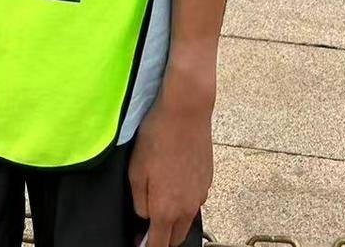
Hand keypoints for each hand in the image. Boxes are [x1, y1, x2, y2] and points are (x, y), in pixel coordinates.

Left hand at [126, 92, 211, 246]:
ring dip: (175, 219)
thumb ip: (139, 201)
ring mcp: (200, 194)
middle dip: (163, 238)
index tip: (138, 242)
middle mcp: (187, 208)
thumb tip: (144, 215)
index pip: (159, 245)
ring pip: (186, 219)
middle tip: (148, 224)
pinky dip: (185, 200)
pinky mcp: (208, 180)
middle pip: (176, 238)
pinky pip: (195, 200)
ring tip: (161, 199)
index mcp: (166, 209)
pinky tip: (175, 181)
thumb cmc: (157, 137)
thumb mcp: (136, 169)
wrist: (187, 111)